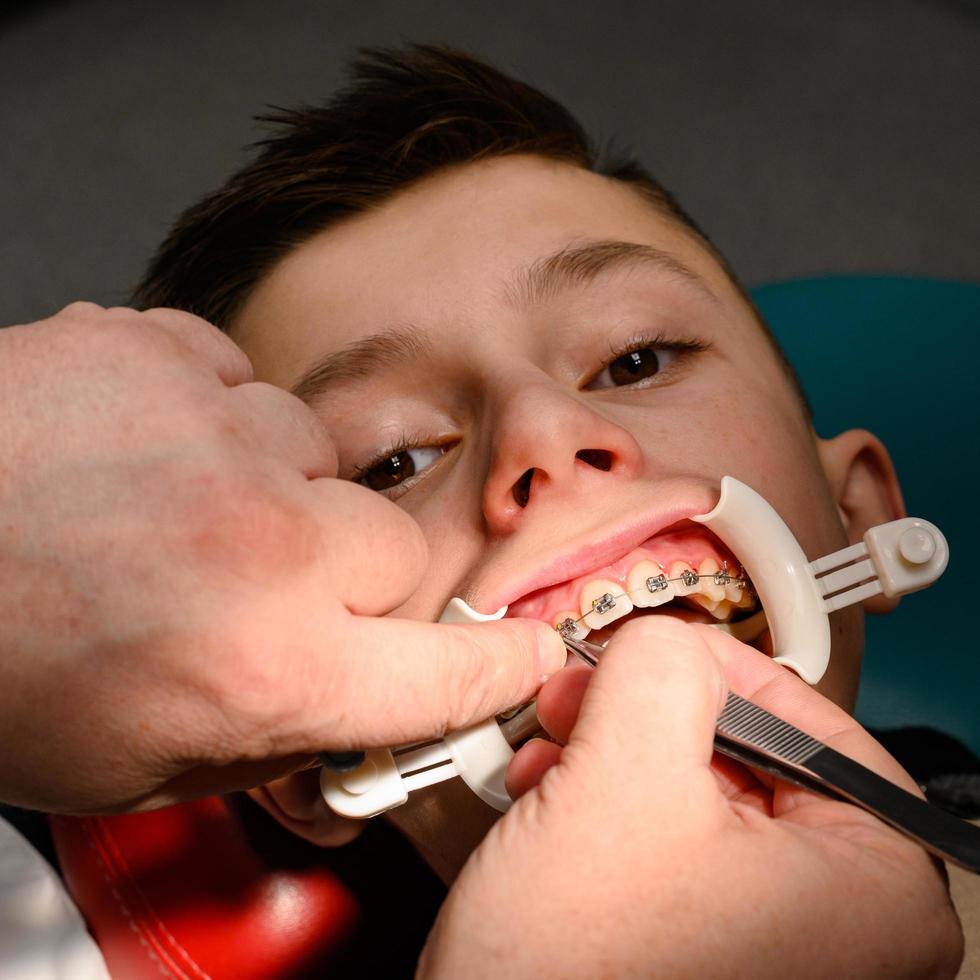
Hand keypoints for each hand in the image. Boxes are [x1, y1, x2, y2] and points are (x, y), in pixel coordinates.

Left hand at [0, 304, 564, 813]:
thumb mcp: (138, 765)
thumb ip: (274, 746)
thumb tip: (353, 739)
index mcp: (267, 667)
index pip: (449, 673)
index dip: (501, 670)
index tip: (529, 658)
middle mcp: (264, 543)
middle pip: (393, 551)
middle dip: (343, 580)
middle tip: (261, 591)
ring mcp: (217, 429)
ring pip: (319, 459)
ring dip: (272, 494)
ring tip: (177, 514)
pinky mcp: (162, 348)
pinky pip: (243, 384)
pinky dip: (213, 420)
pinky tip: (147, 452)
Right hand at [420, 618, 962, 978]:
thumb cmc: (578, 977)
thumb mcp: (623, 772)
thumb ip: (659, 664)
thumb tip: (665, 638)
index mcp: (877, 889)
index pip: (811, 721)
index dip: (710, 671)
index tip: (641, 657)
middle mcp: (850, 931)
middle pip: (747, 758)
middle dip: (644, 719)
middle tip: (579, 704)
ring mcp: (782, 952)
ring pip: (699, 798)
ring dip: (614, 759)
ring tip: (550, 760)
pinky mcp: (716, 959)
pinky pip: (675, 851)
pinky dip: (611, 813)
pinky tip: (555, 807)